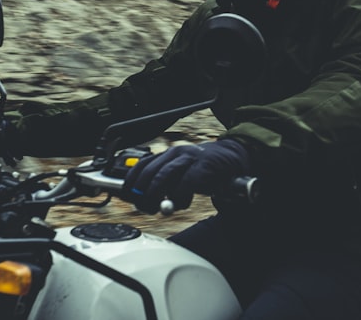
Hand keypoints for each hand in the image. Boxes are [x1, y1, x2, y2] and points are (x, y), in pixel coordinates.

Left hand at [123, 139, 250, 213]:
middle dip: (142, 193)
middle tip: (145, 207)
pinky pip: (184, 184)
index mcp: (168, 154)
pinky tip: (184, 202)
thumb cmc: (204, 171)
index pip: (141, 165)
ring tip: (159, 207)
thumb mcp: (181, 175)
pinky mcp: (202, 167)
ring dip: (157, 195)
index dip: (131, 181)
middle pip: (149, 173)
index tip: (129, 196)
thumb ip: (165, 185)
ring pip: (163, 177)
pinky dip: (180, 197)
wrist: (231, 159)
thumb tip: (144, 201)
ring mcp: (188, 159)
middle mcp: (175, 153)